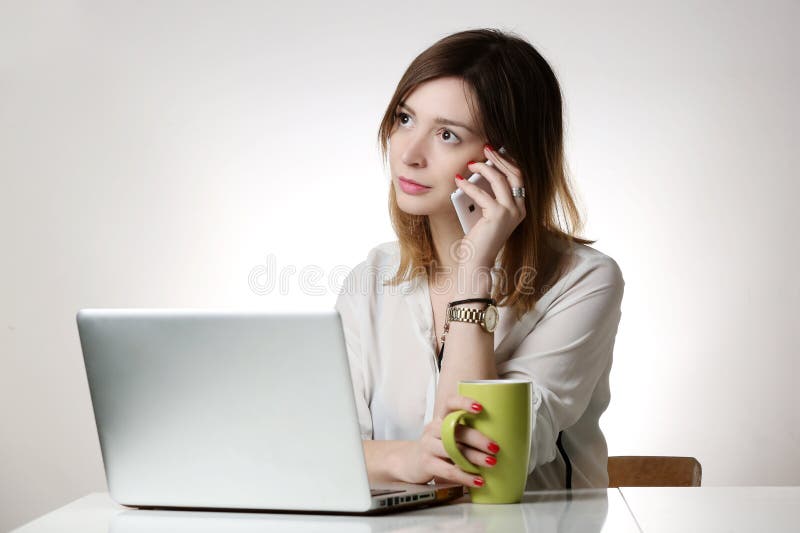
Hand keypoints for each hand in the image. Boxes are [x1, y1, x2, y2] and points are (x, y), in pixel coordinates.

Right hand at [394, 394, 499, 487]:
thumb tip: (502, 435)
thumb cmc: (438, 448)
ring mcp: (428, 446)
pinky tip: (478, 481)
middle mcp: (432, 429)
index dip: (464, 403)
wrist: (410, 462)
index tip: (480, 408)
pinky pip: (449, 470)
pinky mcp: (426, 463)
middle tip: (495, 447)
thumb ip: (465, 432)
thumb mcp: (448, 435)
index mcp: (440, 419)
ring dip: (475, 458)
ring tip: (491, 463)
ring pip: (453, 450)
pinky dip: (466, 477)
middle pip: (456, 430)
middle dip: (478, 439)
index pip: (449, 403)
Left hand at [454, 145, 526, 270]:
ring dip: (484, 168)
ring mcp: (510, 212)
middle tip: (486, 149)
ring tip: (471, 164)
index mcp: (519, 207)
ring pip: (500, 180)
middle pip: (514, 173)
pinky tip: (459, 182)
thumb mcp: (486, 213)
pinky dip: (469, 186)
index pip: (518, 177)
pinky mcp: (497, 216)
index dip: (507, 161)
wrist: (477, 260)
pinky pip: (482, 194)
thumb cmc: (479, 238)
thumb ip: (489, 195)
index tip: (494, 152)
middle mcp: (519, 209)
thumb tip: (480, 172)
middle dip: (499, 158)